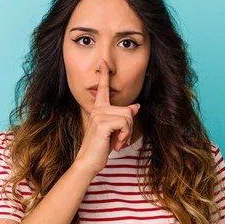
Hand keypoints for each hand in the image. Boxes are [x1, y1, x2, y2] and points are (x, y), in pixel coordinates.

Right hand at [74, 57, 140, 175]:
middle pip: (127, 110)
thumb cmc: (100, 148)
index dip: (104, 74)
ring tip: (117, 142)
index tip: (103, 61)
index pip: (103, 88)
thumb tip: (136, 106)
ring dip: (127, 133)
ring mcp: (99, 115)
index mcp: (98, 109)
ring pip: (127, 116)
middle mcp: (97, 109)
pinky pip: (125, 123)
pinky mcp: (102, 123)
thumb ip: (124, 118)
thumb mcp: (115, 131)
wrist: (88, 162)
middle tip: (120, 139)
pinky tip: (115, 144)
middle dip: (129, 127)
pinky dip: (124, 136)